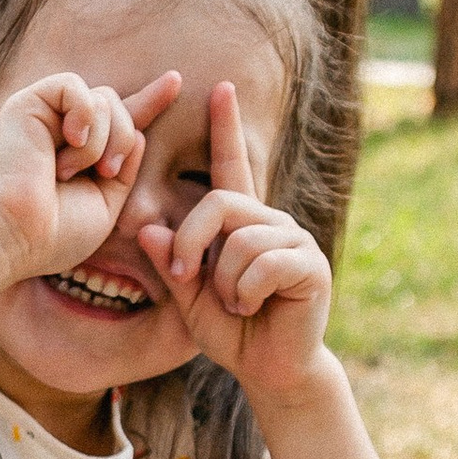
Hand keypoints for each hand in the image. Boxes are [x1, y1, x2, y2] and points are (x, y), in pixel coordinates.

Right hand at [0, 68, 177, 282]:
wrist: (17, 235)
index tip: (175, 81)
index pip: (122, 118)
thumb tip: (140, 133)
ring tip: (70, 170)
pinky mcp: (28, 103)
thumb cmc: (55, 233)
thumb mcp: (106, 204)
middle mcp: (62, 130)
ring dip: (102, 139)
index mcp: (81, 154)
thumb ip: (126, 168)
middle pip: (118, 105)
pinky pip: (74, 86)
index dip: (150, 100)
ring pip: (103, 97)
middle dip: (124, 139)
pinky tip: (69, 142)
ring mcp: (45, 116)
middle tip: (103, 173)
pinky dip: (82, 114)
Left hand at [134, 82, 331, 405]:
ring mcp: (294, 238)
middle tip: (185, 278)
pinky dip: (245, 294)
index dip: (225, 129)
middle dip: (190, 243)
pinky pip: (262, 265)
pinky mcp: (310, 264)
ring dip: (223, 283)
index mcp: (242, 222)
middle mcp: (271, 220)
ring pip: (239, 241)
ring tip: (236, 304)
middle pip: (218, 204)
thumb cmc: (232, 331)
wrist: (271, 370)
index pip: (231, 166)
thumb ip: (169, 264)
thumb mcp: (188, 299)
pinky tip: (253, 309)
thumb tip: (147, 230)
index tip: (220, 88)